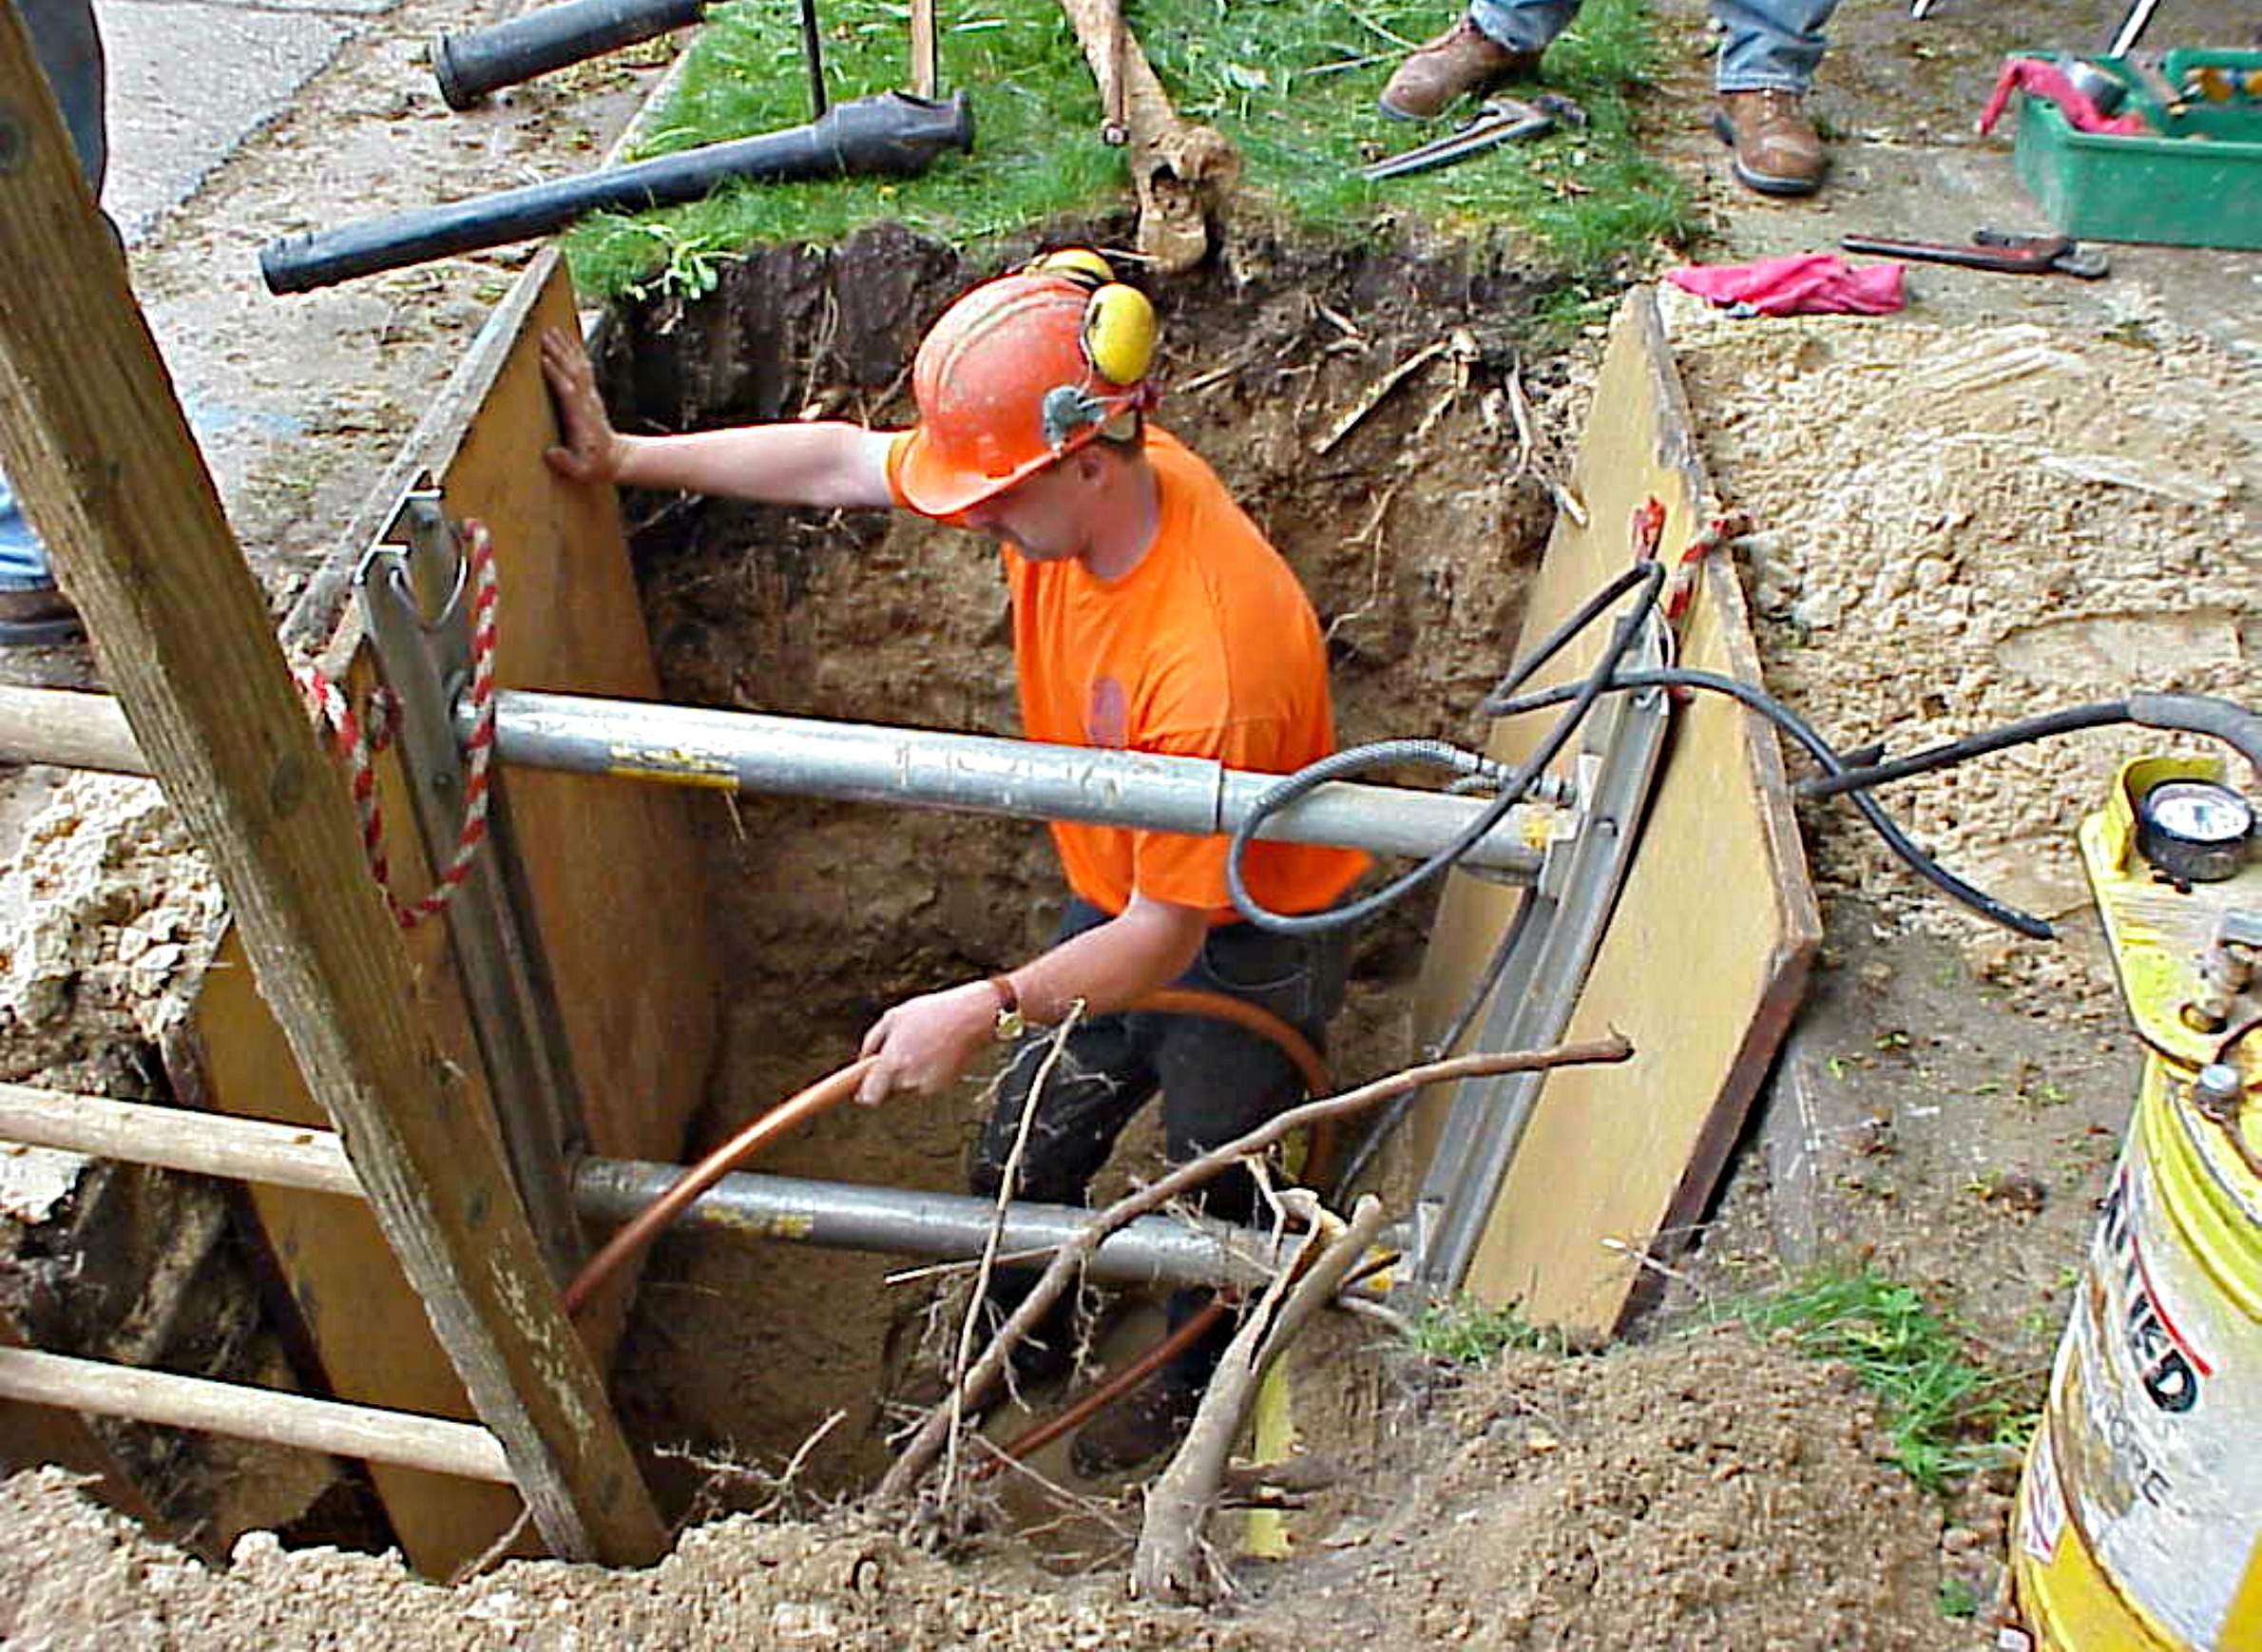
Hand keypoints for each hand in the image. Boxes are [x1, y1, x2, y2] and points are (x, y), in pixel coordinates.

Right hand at [540, 325, 626, 484]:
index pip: (568, 392)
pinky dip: (575, 353)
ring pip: (578, 366)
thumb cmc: (596, 465)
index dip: (557, 375)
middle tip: (544, 334)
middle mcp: (587, 402)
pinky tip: (567, 340)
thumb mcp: (583, 471)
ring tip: (552, 330)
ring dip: (566, 347)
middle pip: (573, 372)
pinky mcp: (590, 394)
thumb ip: (567, 463)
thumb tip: (551, 454)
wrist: (618, 459)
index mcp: (581, 418)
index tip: (544, 359)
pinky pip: (582, 368)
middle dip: (559, 352)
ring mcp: (590, 396)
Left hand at [856, 980, 998, 1104]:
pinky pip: (926, 1084)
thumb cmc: (930, 1012)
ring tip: (923, 1045)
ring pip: (909, 1087)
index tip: (865, 1089)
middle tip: (904, 1051)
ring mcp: (928, 1084)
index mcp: (891, 1063)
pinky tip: (935, 1052)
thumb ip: (872, 1041)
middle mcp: (908, 1078)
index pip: (870, 1097)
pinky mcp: (944, 1085)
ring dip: (910, 1073)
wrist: (970, 1016)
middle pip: (890, 1091)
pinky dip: (927, 1073)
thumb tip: (862, 1060)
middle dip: (891, 1077)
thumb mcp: (893, 1017)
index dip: (866, 1094)